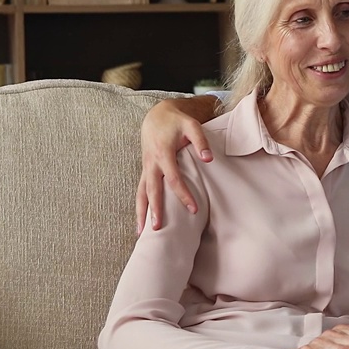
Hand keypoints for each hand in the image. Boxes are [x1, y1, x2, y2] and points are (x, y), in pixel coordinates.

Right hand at [135, 97, 216, 232]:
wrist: (156, 115)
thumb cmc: (177, 122)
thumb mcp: (191, 126)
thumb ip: (200, 142)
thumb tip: (209, 159)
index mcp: (163, 153)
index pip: (174, 179)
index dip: (183, 194)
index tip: (194, 209)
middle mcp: (151, 163)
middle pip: (152, 190)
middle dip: (154, 210)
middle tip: (158, 229)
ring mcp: (146, 168)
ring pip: (140, 193)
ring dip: (141, 212)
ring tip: (141, 233)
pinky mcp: (145, 170)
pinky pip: (140, 191)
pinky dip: (139, 206)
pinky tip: (140, 222)